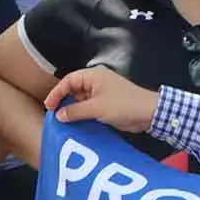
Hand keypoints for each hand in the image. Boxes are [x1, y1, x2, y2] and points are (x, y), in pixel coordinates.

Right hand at [45, 68, 161, 132]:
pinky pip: (90, 107)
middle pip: (73, 90)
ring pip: (81, 100)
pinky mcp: (108, 103)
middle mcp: (97, 82)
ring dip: (74, 110)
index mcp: (93, 76)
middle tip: (56, 115)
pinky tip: (77, 124)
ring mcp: (103, 92)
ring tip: (64, 121)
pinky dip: (83, 114)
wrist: (150, 113)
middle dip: (64, 102)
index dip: (56, 93)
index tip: (49, 106)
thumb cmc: (124, 105)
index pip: (68, 81)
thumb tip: (59, 115)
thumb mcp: (96, 108)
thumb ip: (75, 111)